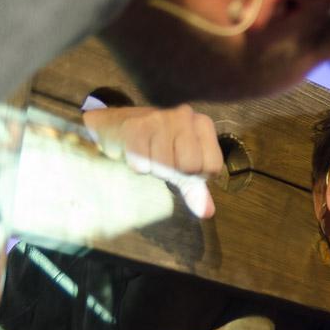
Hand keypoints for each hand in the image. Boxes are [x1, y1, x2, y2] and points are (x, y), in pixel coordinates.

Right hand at [82, 105, 221, 217]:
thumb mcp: (182, 167)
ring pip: (166, 166)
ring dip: (154, 168)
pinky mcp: (135, 126)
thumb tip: (207, 213)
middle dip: (174, 172)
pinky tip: (135, 152)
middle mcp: (185, 116)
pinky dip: (138, 166)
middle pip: (190, 166)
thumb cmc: (157, 146)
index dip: (196, 175)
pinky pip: (142, 163)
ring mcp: (160, 118)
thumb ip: (197, 190)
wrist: (117, 125)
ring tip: (149, 154)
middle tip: (163, 160)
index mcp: (203, 124)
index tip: (182, 166)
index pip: (212, 166)